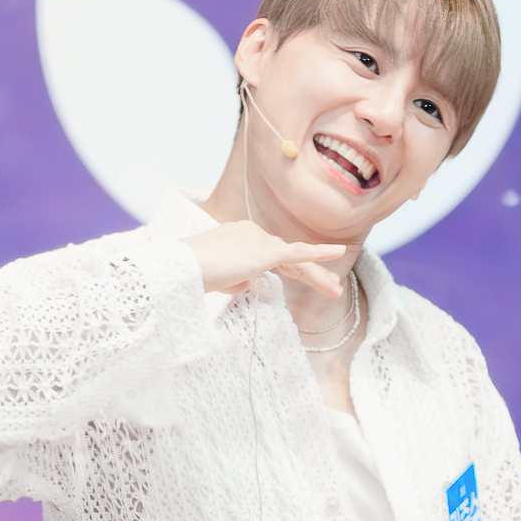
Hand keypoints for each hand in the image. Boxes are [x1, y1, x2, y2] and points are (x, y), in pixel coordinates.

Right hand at [184, 222, 346, 296]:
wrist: (182, 268)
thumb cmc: (191, 274)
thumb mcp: (216, 276)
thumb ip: (234, 277)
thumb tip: (246, 282)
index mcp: (238, 234)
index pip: (268, 253)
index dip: (288, 268)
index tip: (297, 276)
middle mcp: (251, 231)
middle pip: (287, 255)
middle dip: (309, 272)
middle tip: (330, 285)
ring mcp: (259, 239)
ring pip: (295, 259)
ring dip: (316, 276)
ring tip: (334, 290)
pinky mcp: (265, 251)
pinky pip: (298, 253)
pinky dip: (318, 254)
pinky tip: (338, 253)